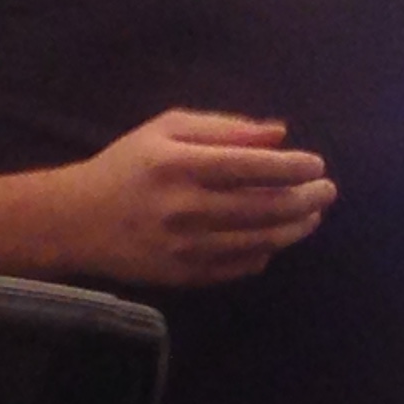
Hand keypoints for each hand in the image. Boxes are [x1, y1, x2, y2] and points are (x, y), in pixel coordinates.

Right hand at [60, 109, 336, 285]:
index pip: (254, 167)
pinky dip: (265, 252)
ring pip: (260, 240)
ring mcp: (185, 247)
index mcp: (180, 166)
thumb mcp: (167, 130)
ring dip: (295, 228)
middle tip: (327, 191)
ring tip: (312, 215)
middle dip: (307, 199)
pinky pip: (240, 265)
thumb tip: (280, 134)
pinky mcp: (184, 275)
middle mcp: (184, 208)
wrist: (76, 220)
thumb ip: (225, 128)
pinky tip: (275, 238)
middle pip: (265, 207)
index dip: (295, 167)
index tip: (317, 164)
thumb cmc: (129, 165)